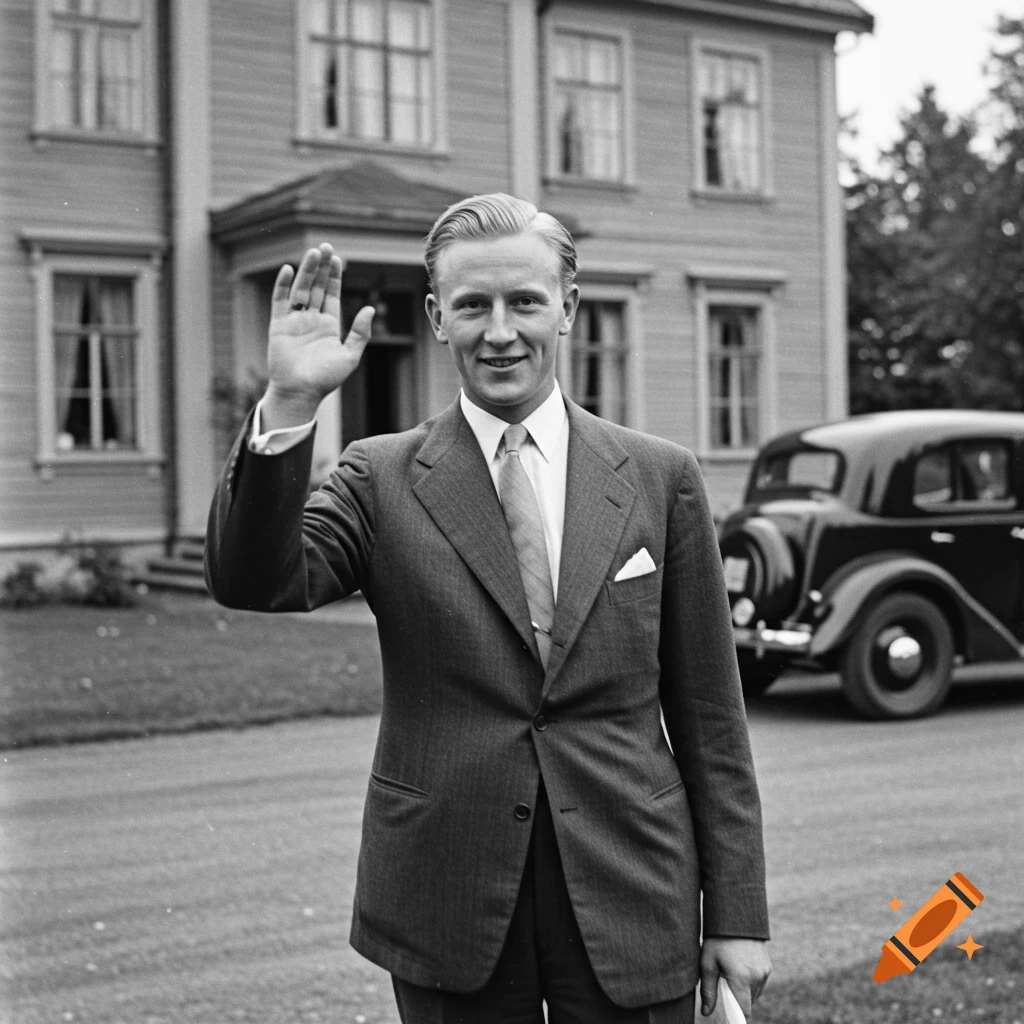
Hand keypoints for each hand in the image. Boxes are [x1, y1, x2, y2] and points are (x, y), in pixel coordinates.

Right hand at [263, 243, 373, 427]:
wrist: (300, 392)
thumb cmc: (326, 378)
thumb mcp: (349, 356)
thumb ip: (359, 333)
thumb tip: (370, 308)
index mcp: (328, 325)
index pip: (331, 295)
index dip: (334, 277)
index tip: (337, 259)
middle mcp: (311, 319)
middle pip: (316, 287)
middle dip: (321, 268)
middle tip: (325, 247)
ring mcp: (294, 321)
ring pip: (300, 290)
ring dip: (306, 271)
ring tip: (313, 252)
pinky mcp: (278, 325)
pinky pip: (280, 301)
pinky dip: (284, 285)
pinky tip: (289, 269)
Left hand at [699, 937, 770, 1017]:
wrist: (735, 915)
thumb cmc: (717, 939)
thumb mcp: (707, 963)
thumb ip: (708, 991)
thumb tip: (706, 1013)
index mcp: (742, 979)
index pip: (744, 1011)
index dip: (737, 1016)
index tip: (729, 1014)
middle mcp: (757, 977)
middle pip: (749, 1003)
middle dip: (737, 1001)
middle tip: (724, 987)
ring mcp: (764, 971)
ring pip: (755, 994)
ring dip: (744, 992)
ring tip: (730, 975)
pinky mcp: (768, 966)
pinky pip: (760, 983)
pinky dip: (750, 983)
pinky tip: (739, 969)